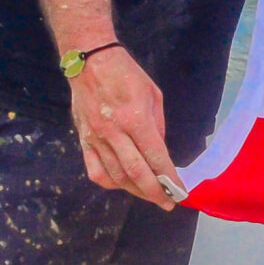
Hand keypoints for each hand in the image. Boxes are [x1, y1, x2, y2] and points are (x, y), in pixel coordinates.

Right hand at [69, 45, 183, 209]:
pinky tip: (122, 185)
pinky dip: (110, 183)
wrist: (89, 62)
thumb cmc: (126, 74)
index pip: (155, 157)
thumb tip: (160, 154)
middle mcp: (114, 133)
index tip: (180, 191)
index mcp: (135, 118)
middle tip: (167, 203)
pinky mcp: (83, 141)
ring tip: (149, 196)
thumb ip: (158, 127)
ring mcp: (96, 139)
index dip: (169, 177)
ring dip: (134, 190)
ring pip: (115, 176)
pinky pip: (95, 170)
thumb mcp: (153, 95)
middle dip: (154, 192)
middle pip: (135, 172)